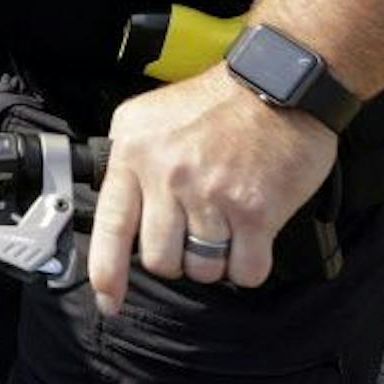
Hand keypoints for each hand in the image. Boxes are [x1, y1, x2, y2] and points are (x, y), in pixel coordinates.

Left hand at [87, 67, 337, 313]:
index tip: (108, 300)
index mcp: (135, 153)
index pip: (111, 224)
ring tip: (225, 226)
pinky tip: (252, 238)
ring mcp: (211, 195)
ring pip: (203, 269)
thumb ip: (130, 163)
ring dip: (215, 261)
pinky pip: (246, 271)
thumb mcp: (149, 118)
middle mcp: (168, 176)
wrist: (277, 84)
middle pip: (160, 259)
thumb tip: (118, 215)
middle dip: (176, 258)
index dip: (106, 271)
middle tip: (193, 235)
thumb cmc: (214, 104)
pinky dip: (249, 265)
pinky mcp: (255, 211)